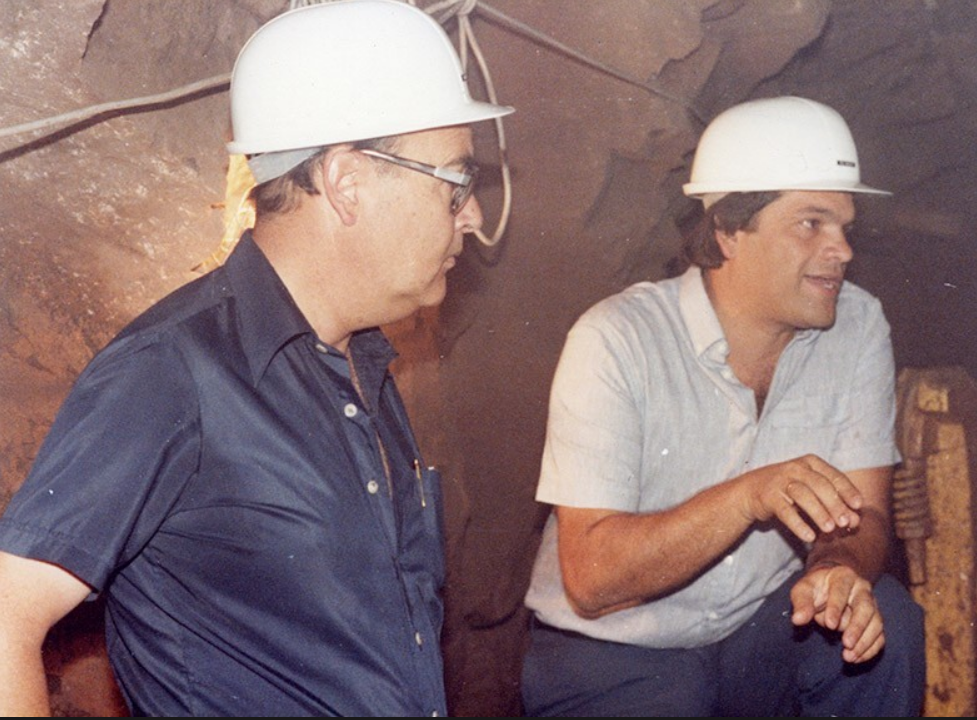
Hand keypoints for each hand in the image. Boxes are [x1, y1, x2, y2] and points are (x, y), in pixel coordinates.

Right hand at [741, 454, 862, 543]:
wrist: (751, 491)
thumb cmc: (789, 491)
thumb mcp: (812, 493)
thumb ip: (834, 504)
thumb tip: (855, 521)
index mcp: (810, 463)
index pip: (834, 476)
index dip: (847, 490)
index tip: (858, 505)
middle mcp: (796, 468)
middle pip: (820, 485)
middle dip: (835, 504)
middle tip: (845, 522)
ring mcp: (780, 481)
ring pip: (803, 495)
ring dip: (818, 513)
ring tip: (830, 529)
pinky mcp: (768, 496)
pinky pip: (785, 511)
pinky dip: (798, 524)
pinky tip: (809, 536)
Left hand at [790, 562, 884, 662]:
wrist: (830, 585)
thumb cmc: (816, 588)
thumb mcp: (803, 590)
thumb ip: (801, 603)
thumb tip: (798, 620)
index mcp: (843, 576)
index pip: (841, 591)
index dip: (836, 608)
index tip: (829, 624)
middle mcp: (862, 589)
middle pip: (865, 607)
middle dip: (857, 627)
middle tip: (846, 644)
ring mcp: (872, 605)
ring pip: (876, 623)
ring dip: (865, 642)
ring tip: (849, 656)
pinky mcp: (875, 620)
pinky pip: (879, 636)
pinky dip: (871, 649)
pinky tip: (858, 658)